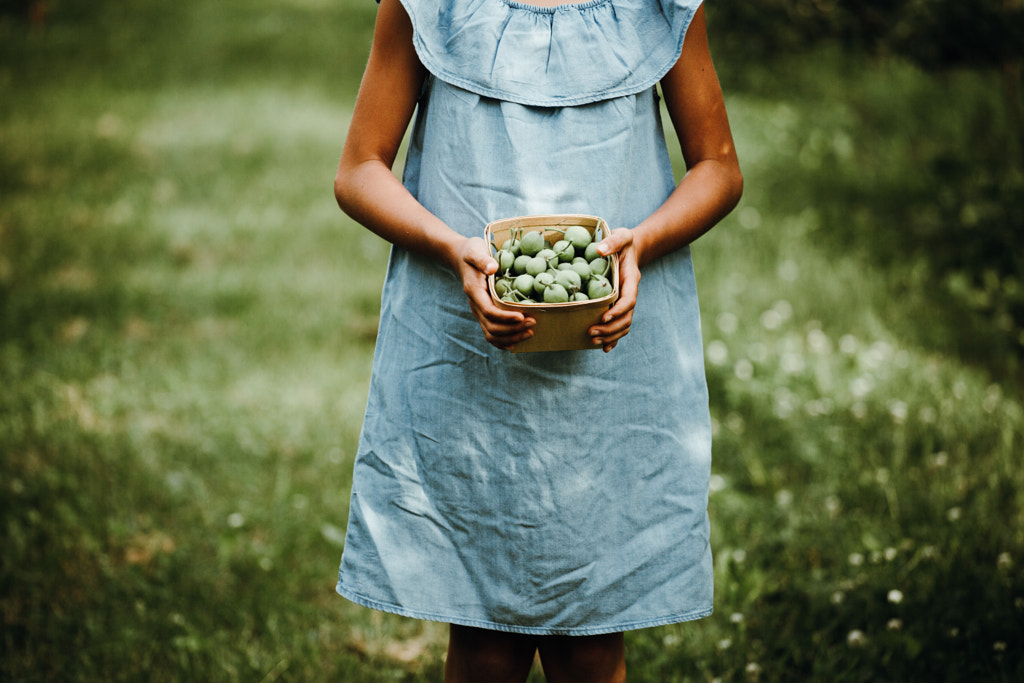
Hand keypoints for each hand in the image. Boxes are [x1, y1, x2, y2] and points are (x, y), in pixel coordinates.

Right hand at [454, 236, 534, 349]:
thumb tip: (492, 267)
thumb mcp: (475, 251)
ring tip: (530, 332)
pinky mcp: (484, 314)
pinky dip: (503, 341)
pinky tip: (517, 342)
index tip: (522, 316)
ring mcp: (479, 312)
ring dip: (511, 337)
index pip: (488, 311)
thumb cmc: (471, 252)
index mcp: (474, 292)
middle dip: (513, 329)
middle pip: (492, 327)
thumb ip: (482, 260)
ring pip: (492, 334)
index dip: (505, 317)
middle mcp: (475, 306)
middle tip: (533, 323)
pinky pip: (491, 333)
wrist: (461, 258)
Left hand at [588, 228, 639, 351]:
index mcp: (631, 280)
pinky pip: (619, 325)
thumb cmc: (624, 241)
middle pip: (626, 318)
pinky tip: (603, 347)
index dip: (618, 310)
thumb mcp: (622, 235)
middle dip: (610, 329)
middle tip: (591, 332)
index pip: (628, 300)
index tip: (603, 317)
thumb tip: (599, 250)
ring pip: (623, 325)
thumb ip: (613, 241)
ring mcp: (625, 302)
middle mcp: (630, 294)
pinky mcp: (619, 306)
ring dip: (610, 336)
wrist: (631, 248)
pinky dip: (613, 338)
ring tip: (593, 340)